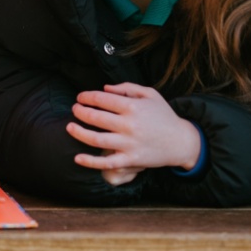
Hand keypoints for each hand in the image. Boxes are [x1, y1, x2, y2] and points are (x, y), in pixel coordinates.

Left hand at [67, 83, 202, 184]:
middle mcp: (129, 125)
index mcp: (133, 106)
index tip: (80, 98)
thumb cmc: (163, 116)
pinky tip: (77, 158)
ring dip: (79, 133)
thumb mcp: (150, 94)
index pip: (102, 99)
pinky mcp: (130, 160)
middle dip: (80, 112)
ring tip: (69, 127)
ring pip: (96, 139)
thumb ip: (127, 87)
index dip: (87, 97)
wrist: (181, 142)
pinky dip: (90, 161)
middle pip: (96, 118)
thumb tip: (104, 88)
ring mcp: (129, 144)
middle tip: (74, 110)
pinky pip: (106, 162)